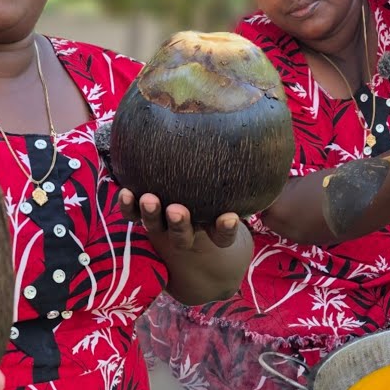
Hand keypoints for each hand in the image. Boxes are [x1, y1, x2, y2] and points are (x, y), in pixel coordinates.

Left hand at [118, 189, 241, 249]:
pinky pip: (132, 215)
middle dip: (179, 225)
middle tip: (177, 210)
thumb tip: (263, 152)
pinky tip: (125, 192)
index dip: (225, 229)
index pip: (222, 236)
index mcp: (211, 229)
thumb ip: (240, 178)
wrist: (183, 201)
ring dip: (151, 215)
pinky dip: (128, 206)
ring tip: (149, 199)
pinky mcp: (142, 215)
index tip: (229, 217)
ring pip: (155, 227)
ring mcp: (162, 225)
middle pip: (182, 238)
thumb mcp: (227, 188)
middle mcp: (186, 231)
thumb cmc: (214, 188)